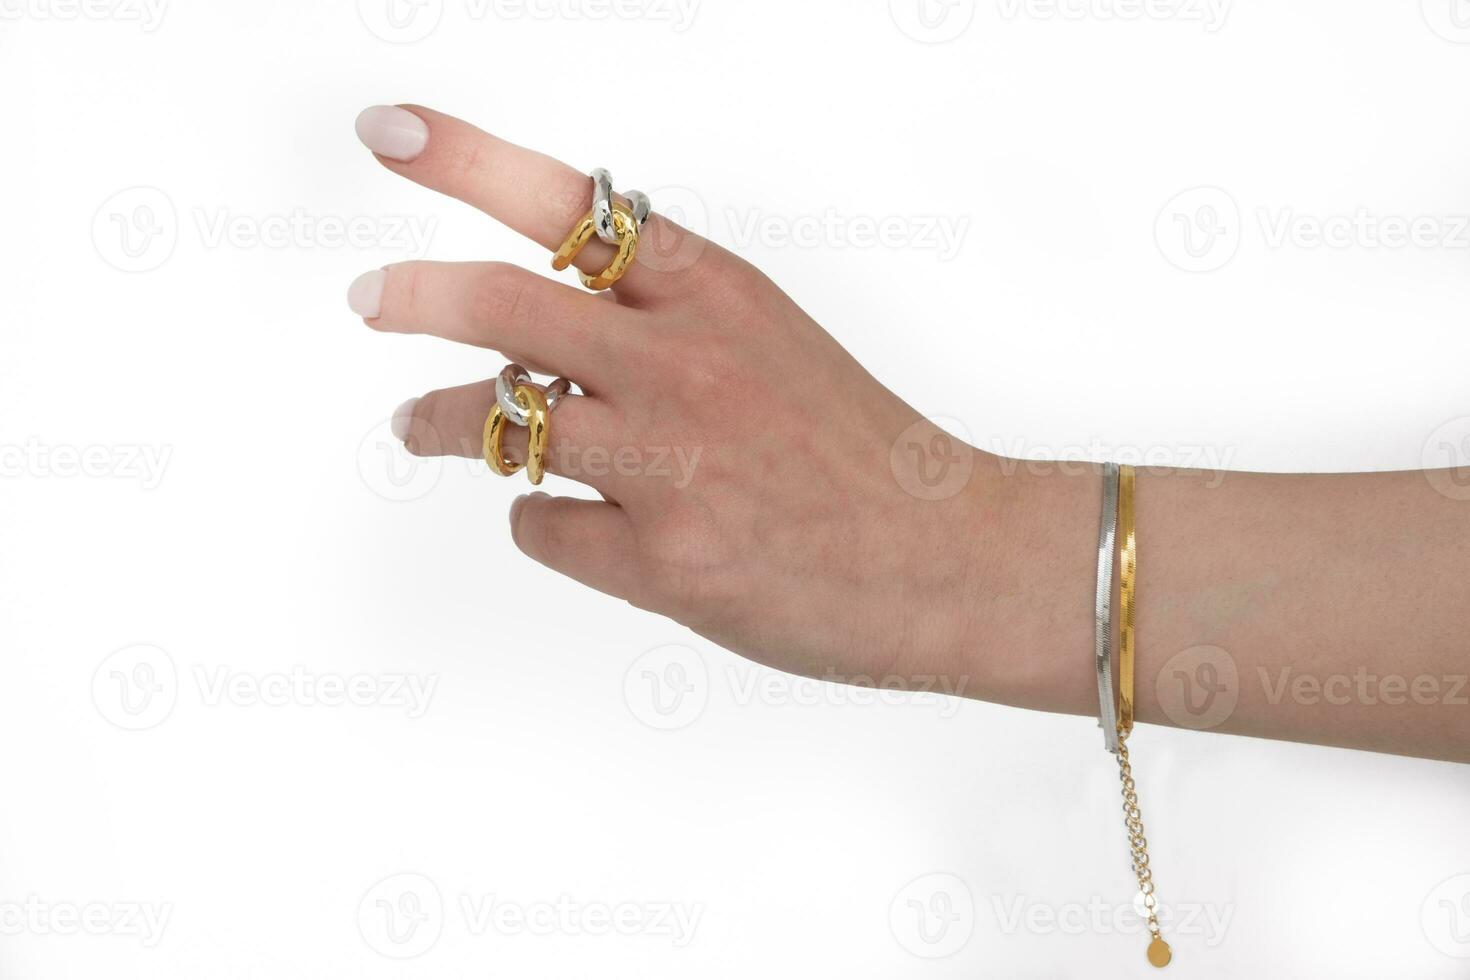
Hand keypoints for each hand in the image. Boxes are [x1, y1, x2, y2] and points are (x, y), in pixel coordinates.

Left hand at [350, 105, 1003, 690]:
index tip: (387, 131)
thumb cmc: (860, 449)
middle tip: (368, 297)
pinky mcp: (662, 561)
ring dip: (437, 423)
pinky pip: (541, 526)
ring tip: (416, 426)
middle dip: (408, 296)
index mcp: (717, 291)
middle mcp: (684, 362)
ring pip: (495, 423)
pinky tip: (579, 524)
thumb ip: (663, 317)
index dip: (462, 158)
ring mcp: (670, 462)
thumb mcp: (770, 338)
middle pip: (498, 307)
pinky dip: (541, 520)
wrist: (949, 556)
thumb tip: (541, 330)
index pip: (567, 202)